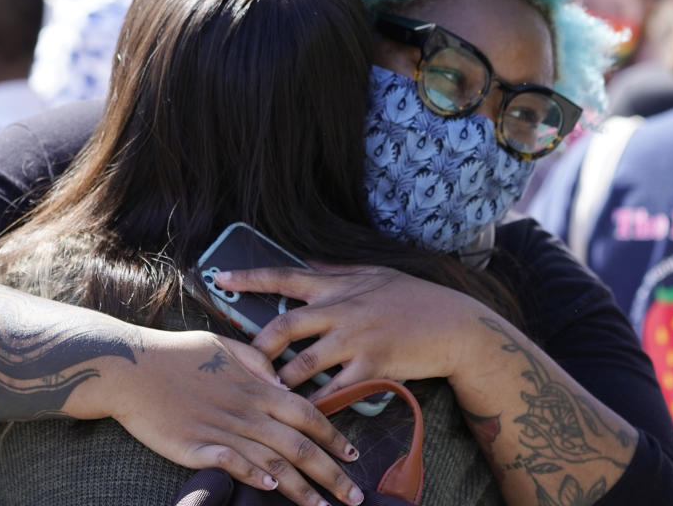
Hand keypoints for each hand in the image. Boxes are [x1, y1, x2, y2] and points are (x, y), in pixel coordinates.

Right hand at [93, 329, 364, 505]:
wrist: (131, 367)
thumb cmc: (177, 354)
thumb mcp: (224, 346)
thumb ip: (257, 362)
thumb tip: (282, 381)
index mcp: (256, 387)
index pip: (307, 413)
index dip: (333, 436)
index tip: (353, 456)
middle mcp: (246, 410)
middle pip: (299, 445)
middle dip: (330, 473)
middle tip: (353, 496)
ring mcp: (221, 429)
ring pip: (272, 461)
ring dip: (300, 487)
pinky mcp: (195, 446)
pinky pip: (231, 463)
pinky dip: (253, 475)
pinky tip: (271, 489)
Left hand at [213, 264, 480, 396]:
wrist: (454, 324)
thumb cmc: (414, 297)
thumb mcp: (374, 273)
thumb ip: (338, 270)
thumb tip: (309, 261)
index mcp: (338, 286)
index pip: (285, 276)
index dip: (250, 278)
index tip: (219, 278)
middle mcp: (342, 310)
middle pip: (284, 326)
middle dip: (258, 346)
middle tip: (244, 362)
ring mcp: (356, 339)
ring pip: (303, 363)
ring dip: (282, 380)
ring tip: (271, 391)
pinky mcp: (372, 367)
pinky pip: (335, 390)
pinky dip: (317, 403)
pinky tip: (307, 411)